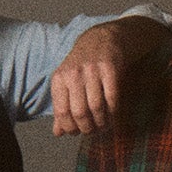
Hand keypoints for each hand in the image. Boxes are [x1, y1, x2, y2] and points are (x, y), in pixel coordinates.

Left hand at [50, 17, 171, 134]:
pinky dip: (113, 112)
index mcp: (59, 79)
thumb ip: (61, 107)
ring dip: (101, 122)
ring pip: (96, 107)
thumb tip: (58, 133)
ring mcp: (92, 70)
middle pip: (80, 112)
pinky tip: (112, 117)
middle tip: (92, 131)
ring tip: (103, 126)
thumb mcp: (66, 83)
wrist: (102, 39)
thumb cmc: (81, 66)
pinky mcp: (111, 68)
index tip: (77, 133)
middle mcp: (74, 74)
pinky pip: (112, 98)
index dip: (70, 128)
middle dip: (87, 128)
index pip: (62, 112)